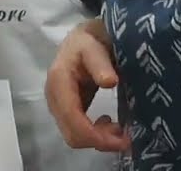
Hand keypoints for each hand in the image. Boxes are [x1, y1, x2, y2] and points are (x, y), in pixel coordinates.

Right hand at [45, 20, 128, 151]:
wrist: (82, 37)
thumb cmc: (90, 40)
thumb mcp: (95, 46)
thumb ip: (100, 63)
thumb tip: (109, 82)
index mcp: (59, 81)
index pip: (73, 119)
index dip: (96, 135)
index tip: (124, 138)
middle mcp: (53, 97)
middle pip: (72, 135)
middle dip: (100, 141)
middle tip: (127, 136)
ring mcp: (57, 105)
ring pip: (73, 136)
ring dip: (98, 139)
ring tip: (120, 129)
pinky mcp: (64, 109)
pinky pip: (76, 131)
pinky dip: (94, 134)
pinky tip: (109, 123)